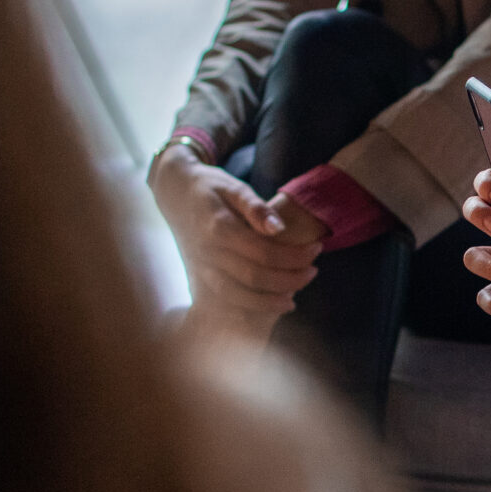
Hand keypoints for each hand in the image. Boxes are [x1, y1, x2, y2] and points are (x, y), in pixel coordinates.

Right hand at [152, 147, 321, 342]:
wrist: (174, 194)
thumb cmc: (209, 187)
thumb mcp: (233, 186)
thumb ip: (255, 207)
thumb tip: (279, 228)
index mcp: (219, 227)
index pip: (263, 252)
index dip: (293, 256)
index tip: (316, 249)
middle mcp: (208, 251)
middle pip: (254, 277)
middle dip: (289, 279)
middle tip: (313, 271)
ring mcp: (201, 267)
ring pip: (238, 296)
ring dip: (270, 301)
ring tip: (295, 296)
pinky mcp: (199, 276)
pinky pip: (226, 299)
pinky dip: (251, 305)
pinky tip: (273, 303)